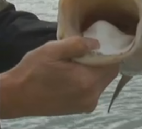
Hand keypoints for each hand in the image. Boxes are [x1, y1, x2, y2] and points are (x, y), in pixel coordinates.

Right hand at [0, 36, 118, 118]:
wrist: (16, 96)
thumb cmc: (33, 71)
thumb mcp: (52, 50)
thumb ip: (77, 44)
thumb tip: (97, 43)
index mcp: (87, 81)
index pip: (112, 64)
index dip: (110, 52)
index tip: (101, 44)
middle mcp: (92, 96)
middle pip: (110, 74)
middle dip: (104, 61)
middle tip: (90, 52)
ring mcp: (87, 105)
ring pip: (103, 82)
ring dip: (97, 71)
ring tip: (81, 62)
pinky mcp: (81, 109)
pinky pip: (94, 91)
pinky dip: (91, 81)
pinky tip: (77, 74)